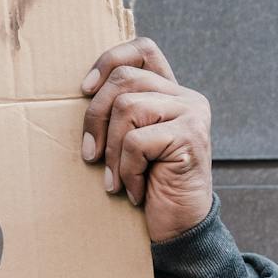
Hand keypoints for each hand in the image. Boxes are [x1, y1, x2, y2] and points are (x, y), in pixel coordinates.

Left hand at [80, 38, 214, 243]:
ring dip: (112, 151)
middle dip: (95, 117)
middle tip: (90, 155)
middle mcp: (187, 97)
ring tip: (116, 179)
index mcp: (171, 93)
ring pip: (127, 107)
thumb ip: (120, 112)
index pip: (142, 49)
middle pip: (124, 79)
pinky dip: (126, 170)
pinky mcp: (191, 137)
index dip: (109, 60)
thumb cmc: (148, 186)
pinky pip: (136, 141)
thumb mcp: (129, 143)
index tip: (85, 89)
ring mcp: (192, 114)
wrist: (179, 228)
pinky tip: (135, 191)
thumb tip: (85, 89)